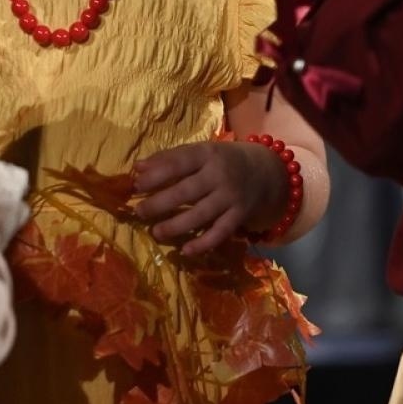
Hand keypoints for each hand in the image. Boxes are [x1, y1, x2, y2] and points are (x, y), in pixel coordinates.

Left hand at [132, 140, 286, 255]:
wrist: (265, 172)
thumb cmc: (222, 161)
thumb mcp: (200, 152)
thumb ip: (170, 158)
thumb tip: (137, 168)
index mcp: (207, 154)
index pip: (179, 163)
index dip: (156, 174)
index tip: (136, 185)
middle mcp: (219, 175)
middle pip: (186, 192)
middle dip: (160, 203)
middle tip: (140, 212)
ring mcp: (230, 197)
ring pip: (200, 215)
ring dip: (176, 226)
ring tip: (156, 232)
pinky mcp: (239, 216)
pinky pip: (219, 233)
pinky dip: (203, 244)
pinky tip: (185, 251)